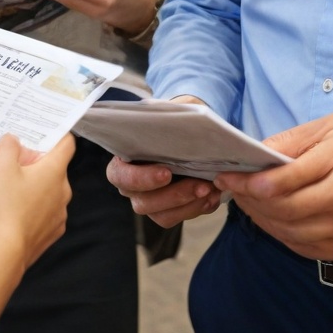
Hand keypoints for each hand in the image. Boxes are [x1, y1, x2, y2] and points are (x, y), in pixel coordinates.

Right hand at [0, 134, 74, 272]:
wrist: (2, 254)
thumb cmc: (3, 207)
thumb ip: (8, 146)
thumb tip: (13, 141)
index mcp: (55, 171)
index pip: (67, 144)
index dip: (56, 135)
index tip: (42, 132)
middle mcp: (62, 192)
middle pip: (52, 169)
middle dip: (32, 164)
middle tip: (9, 163)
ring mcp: (57, 216)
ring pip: (46, 193)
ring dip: (30, 188)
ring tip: (3, 190)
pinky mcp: (48, 235)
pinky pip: (41, 214)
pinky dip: (28, 210)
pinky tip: (8, 213)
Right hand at [105, 96, 222, 227]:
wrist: (184, 136)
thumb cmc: (169, 125)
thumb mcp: (164, 116)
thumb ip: (159, 118)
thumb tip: (162, 115)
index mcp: (121, 162)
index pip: (120, 176)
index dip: (141, 179)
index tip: (167, 173)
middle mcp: (131, 188)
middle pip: (143, 202)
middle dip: (175, 195)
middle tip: (201, 185)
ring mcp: (148, 202)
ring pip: (162, 216)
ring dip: (189, 205)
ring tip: (211, 190)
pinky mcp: (167, 211)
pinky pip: (179, 217)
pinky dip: (197, 208)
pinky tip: (213, 197)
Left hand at [214, 113, 332, 261]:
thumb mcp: (326, 125)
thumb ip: (289, 143)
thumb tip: (254, 157)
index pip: (283, 182)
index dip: (249, 183)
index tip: (229, 176)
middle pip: (284, 211)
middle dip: (250, 202)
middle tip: (231, 189)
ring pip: (292, 233)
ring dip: (263, 220)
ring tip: (246, 203)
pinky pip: (308, 248)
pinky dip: (284, 236)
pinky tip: (271, 220)